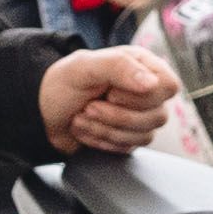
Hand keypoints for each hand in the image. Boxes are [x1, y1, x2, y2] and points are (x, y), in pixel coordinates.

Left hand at [39, 47, 176, 152]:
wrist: (44, 111)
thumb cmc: (63, 83)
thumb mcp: (85, 66)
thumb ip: (119, 67)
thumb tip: (152, 84)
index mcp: (141, 65)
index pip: (168, 86)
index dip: (143, 95)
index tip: (113, 92)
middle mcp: (146, 90)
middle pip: (158, 115)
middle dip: (116, 115)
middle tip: (90, 105)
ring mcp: (141, 116)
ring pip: (144, 135)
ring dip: (105, 129)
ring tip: (83, 116)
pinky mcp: (130, 137)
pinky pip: (129, 148)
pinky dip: (102, 141)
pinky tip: (86, 129)